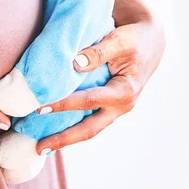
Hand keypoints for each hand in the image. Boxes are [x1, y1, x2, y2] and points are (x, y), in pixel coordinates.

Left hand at [35, 19, 164, 154]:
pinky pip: (89, 119)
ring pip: (88, 128)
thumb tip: (75, 63)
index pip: (88, 101)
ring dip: (66, 137)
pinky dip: (71, 124)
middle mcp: (120, 106)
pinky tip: (53, 128)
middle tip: (39, 148)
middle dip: (63, 139)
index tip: (39, 107)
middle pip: (89, 129)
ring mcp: (115, 109)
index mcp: (125, 91)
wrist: (150, 41)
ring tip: (42, 145)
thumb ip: (98, 52)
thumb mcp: (119, 41)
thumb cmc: (134, 39)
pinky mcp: (108, 106)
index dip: (64, 104)